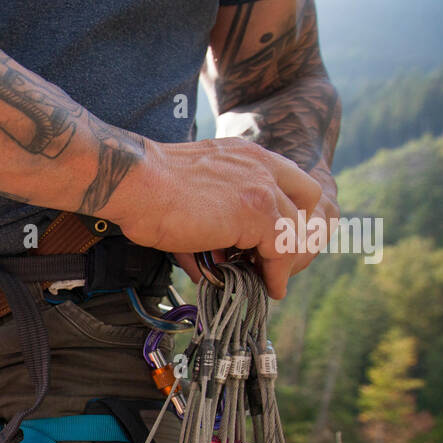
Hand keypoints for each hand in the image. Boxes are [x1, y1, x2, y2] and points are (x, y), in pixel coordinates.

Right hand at [111, 137, 322, 298]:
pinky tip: (269, 287)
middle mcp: (262, 165)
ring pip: (296, 230)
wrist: (136, 182)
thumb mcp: (193, 194)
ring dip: (285, 259)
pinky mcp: (257, 213)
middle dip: (295, 235)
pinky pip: (282, 250)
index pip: (291, 181)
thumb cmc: (148, 189)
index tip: (271, 240)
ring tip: (269, 281)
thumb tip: (211, 268)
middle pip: (305, 203)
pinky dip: (277, 274)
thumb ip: (213, 223)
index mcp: (246, 155)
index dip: (289, 212)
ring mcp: (262, 188)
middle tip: (275, 261)